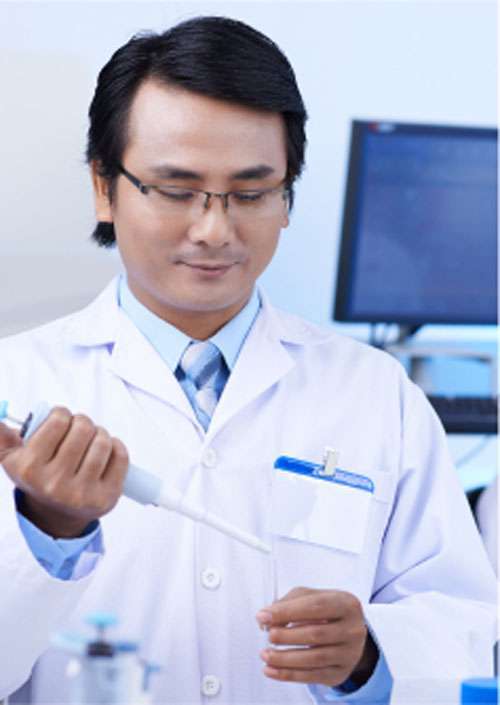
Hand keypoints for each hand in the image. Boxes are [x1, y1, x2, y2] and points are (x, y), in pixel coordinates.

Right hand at [0, 407, 128, 537]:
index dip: (62, 413)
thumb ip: (3, 437)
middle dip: (83, 422)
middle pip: (83, 428)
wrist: (56, 514)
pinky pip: (120, 456)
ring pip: (103, 442)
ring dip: (100, 433)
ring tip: (93, 439)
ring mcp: (82, 493)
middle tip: (79, 428)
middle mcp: (54, 483)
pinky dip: (117, 446)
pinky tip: (108, 449)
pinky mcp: (106, 498)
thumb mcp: (13, 459)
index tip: (61, 419)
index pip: (58, 420)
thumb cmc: (38, 475)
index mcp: (30, 469)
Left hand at [256, 587, 377, 687]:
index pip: (316, 606)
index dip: (288, 611)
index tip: (264, 616)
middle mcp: (352, 629)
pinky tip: (272, 670)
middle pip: (316, 634)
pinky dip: (288, 674)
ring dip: (285, 658)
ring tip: (266, 654)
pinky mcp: (340, 673)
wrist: (350, 633)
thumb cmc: (327, 612)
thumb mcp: (311, 597)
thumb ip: (288, 603)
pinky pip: (313, 677)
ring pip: (314, 659)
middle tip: (269, 635)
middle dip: (287, 636)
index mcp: (346, 604)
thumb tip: (266, 619)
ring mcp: (349, 654)